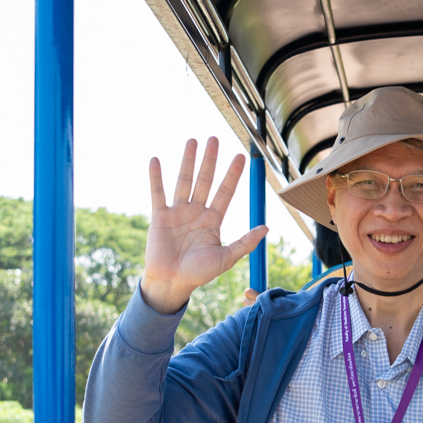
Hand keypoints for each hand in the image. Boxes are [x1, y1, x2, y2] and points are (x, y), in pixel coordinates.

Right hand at [139, 138, 267, 314]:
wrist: (171, 283)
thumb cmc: (198, 274)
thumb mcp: (225, 258)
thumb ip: (245, 242)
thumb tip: (266, 227)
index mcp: (213, 220)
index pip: (225, 192)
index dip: (232, 175)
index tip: (240, 157)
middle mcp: (196, 212)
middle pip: (205, 181)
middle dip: (211, 160)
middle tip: (215, 139)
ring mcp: (178, 212)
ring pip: (184, 182)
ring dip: (188, 162)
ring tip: (193, 141)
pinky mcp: (160, 216)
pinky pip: (157, 193)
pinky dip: (156, 177)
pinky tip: (156, 160)